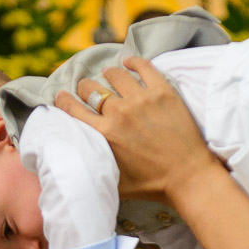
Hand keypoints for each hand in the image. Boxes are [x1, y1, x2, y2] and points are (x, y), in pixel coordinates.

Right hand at [54, 56, 219, 202]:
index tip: (61, 96)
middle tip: (86, 87)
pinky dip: (134, 63)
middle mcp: (119, 113)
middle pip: (92, 89)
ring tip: (107, 73)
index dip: (63, 100)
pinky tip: (129, 63)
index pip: (74, 109)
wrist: (188, 177)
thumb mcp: (116, 182)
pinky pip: (144, 68)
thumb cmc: (152, 185)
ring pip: (115, 75)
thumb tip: (82, 160)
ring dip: (107, 73)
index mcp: (105, 134)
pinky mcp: (163, 92)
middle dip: (84, 87)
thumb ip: (98, 165)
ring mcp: (142, 100)